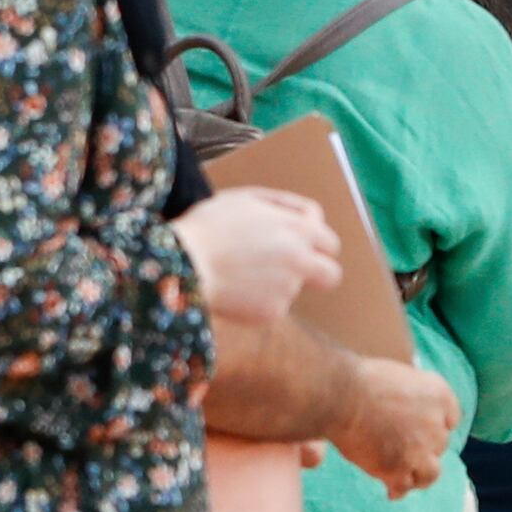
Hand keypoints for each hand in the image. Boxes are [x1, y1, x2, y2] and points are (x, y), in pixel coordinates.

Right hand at [178, 188, 338, 329]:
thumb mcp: (244, 199)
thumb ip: (282, 206)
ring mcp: (288, 288)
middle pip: (330, 274)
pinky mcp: (272, 312)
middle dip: (316, 273)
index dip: (313, 243)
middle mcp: (301, 259)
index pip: (328, 241)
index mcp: (300, 230)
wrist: (180, 264)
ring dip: (274, 284)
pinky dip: (255, 303)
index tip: (297, 246)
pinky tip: (231, 291)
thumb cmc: (207, 227)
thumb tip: (308, 217)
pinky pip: (270, 308)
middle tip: (291, 272)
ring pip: (291, 289)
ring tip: (238, 275)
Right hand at [329, 355, 457, 500]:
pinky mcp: (399, 468)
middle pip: (438, 445)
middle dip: (423, 448)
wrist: (343, 396)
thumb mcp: (400, 377)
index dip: (437, 427)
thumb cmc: (360, 381)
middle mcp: (437, 424)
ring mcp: (420, 449)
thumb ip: (412, 396)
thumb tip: (406, 411)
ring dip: (419, 475)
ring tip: (407, 479)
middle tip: (404, 452)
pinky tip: (391, 492)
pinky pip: (405, 486)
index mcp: (439, 395)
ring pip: (430, 473)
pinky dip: (398, 490)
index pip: (451, 419)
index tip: (424, 432)